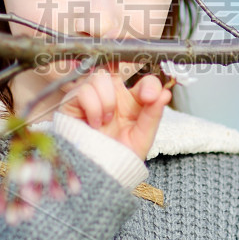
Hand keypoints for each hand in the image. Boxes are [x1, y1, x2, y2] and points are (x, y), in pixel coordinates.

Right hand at [55, 67, 171, 161]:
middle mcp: (111, 94)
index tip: (150, 96)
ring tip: (107, 121)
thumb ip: (153, 113)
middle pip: (113, 66)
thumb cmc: (121, 156)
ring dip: (107, 100)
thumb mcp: (142, 136)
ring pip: (99, 77)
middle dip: (124, 76)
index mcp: (132, 101)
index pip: (142, 79)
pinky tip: (95, 123)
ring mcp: (92, 97)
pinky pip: (83, 90)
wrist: (100, 174)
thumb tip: (166, 92)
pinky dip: (93, 107)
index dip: (148, 82)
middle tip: (136, 99)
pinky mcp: (72, 104)